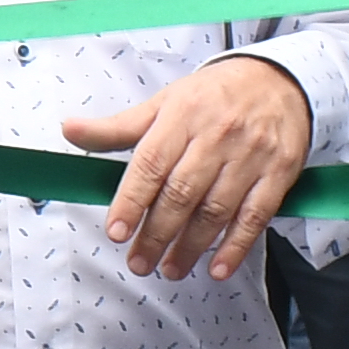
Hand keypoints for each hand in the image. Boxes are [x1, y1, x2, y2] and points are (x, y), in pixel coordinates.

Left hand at [59, 57, 312, 281]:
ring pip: (216, 209)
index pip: (151, 163)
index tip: (116, 231)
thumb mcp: (164, 102)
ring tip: (170, 268)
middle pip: (181, 193)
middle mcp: (217, 135)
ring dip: (191, 246)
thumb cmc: (213, 96)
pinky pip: (256, 215)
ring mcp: (250, 155)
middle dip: (157, 233)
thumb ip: (117, 127)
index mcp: (182, 115)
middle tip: (139, 262)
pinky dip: (236, 246)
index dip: (131, 200)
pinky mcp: (278, 173)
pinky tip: (217, 267)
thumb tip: (69, 130)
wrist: (279, 80)